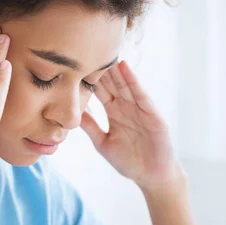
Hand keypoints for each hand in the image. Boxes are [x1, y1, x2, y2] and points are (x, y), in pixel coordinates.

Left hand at [80, 60, 185, 191]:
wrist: (152, 177)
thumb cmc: (129, 161)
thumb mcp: (103, 142)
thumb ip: (90, 126)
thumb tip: (72, 113)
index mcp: (114, 112)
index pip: (99, 91)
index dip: (88, 77)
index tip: (74, 62)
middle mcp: (126, 106)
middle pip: (111, 83)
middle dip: (100, 67)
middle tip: (86, 48)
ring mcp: (139, 108)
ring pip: (124, 84)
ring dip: (114, 67)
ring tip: (103, 49)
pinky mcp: (152, 113)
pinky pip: (140, 94)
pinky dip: (132, 80)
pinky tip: (124, 67)